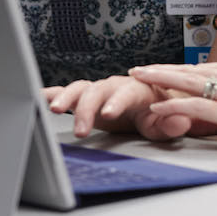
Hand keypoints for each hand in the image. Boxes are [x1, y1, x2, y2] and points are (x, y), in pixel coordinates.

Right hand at [42, 76, 192, 140]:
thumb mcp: (168, 123)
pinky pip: (67, 92)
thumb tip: (179, 121)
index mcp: (137, 89)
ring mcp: (99, 91)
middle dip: (87, 109)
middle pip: (98, 91)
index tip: (108, 114)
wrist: (152, 103)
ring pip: (79, 89)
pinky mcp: (86, 98)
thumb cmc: (159, 111)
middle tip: (80, 129)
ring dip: (65, 98)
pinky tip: (37, 98)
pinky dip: (52, 94)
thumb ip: (172, 123)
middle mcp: (115, 86)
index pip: (126, 92)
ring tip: (52, 110)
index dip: (116, 102)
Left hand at [129, 59, 216, 153]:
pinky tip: (158, 106)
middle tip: (138, 69)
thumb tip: (210, 96)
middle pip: (191, 69)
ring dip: (161, 80)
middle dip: (161, 69)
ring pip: (189, 82)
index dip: (176, 69)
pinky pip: (196, 106)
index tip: (157, 70)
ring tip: (140, 79)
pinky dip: (174, 105)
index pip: (201, 67)